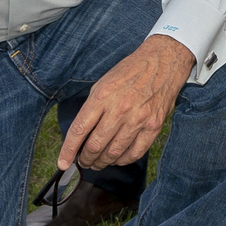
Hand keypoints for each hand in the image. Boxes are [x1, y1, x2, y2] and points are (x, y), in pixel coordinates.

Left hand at [55, 34, 198, 170]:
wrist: (162, 62)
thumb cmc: (130, 71)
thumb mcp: (103, 83)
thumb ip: (91, 108)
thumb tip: (81, 133)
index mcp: (103, 96)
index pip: (80, 129)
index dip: (69, 150)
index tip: (63, 162)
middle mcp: (120, 109)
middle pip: (96, 145)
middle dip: (86, 159)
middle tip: (83, 162)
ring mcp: (138, 119)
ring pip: (114, 153)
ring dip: (102, 162)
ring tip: (97, 163)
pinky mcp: (153, 126)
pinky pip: (135, 153)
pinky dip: (123, 161)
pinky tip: (117, 159)